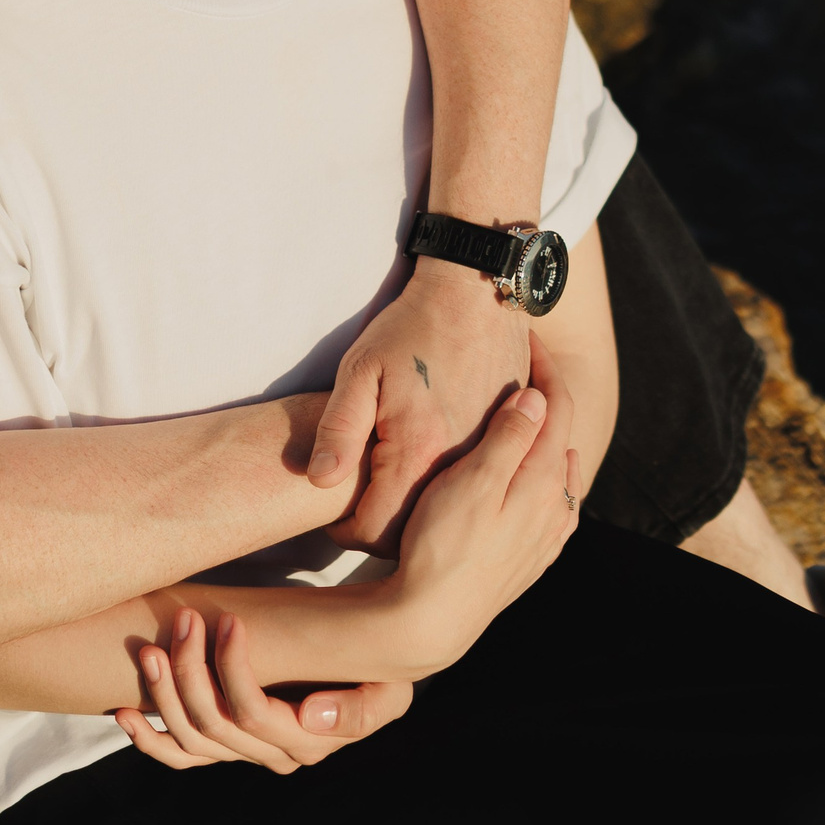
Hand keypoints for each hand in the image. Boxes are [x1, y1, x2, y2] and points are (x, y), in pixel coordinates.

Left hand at [113, 607, 412, 771]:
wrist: (364, 662)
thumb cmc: (376, 665)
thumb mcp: (388, 687)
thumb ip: (361, 709)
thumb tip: (311, 718)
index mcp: (308, 741)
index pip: (253, 714)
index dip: (231, 671)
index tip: (226, 621)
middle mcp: (272, 754)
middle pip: (214, 725)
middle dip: (190, 670)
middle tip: (185, 620)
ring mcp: (245, 751)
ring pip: (191, 739)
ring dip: (163, 696)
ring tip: (150, 649)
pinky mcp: (225, 743)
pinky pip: (181, 756)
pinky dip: (150, 740)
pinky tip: (123, 713)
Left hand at [313, 258, 529, 551]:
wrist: (476, 291)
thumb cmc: (411, 326)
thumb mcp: (361, 369)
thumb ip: (340, 428)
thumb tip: (320, 482)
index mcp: (419, 452)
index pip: (377, 530)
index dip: (348, 533)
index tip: (334, 520)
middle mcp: (460, 462)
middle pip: (415, 530)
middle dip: (382, 530)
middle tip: (358, 507)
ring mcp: (488, 453)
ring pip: (447, 510)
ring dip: (417, 511)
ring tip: (389, 488)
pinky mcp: (505, 438)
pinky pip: (473, 482)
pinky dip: (448, 487)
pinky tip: (427, 464)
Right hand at [373, 332, 580, 676]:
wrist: (432, 620)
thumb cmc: (443, 545)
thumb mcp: (473, 481)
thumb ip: (508, 438)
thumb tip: (537, 398)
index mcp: (542, 481)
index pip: (557, 410)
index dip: (546, 368)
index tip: (528, 337)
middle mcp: (553, 509)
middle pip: (562, 440)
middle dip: (550, 401)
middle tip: (529, 368)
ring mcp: (544, 538)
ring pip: (560, 476)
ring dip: (548, 441)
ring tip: (530, 418)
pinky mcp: (529, 561)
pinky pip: (553, 508)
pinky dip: (546, 480)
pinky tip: (531, 483)